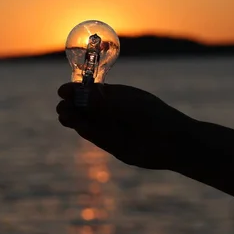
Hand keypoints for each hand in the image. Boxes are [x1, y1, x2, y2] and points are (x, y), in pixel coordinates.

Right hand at [56, 83, 195, 169]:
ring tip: (63, 114)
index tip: (63, 90)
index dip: (76, 90)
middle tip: (62, 104)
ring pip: (86, 120)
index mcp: (117, 95)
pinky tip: (73, 123)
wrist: (172, 142)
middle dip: (71, 103)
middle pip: (84, 105)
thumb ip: (105, 100)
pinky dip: (81, 128)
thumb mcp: (127, 104)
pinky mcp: (111, 144)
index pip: (90, 90)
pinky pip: (92, 134)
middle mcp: (111, 110)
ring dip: (72, 116)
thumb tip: (82, 92)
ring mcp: (110, 127)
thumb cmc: (153, 115)